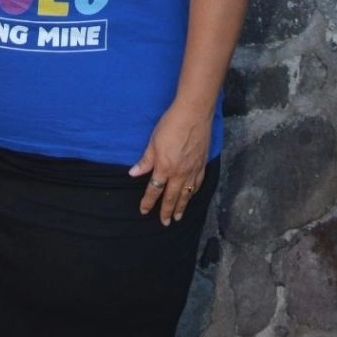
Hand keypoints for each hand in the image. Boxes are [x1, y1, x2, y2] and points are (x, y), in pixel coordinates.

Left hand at [129, 100, 212, 224]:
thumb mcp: (153, 142)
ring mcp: (193, 169)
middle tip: (165, 223)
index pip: (154, 190)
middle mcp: (179, 173)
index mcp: (164, 168)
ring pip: (187, 193)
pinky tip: (193, 195)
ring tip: (179, 216)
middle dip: (167, 211)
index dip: (148, 202)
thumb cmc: (170, 125)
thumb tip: (133, 174)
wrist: (193, 113)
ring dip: (182, 206)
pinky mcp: (202, 163)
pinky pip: (198, 182)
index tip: (144, 211)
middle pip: (172, 197)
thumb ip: (145, 161)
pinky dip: (195, 192)